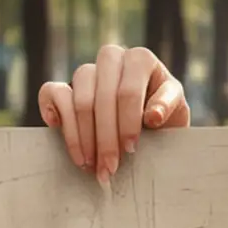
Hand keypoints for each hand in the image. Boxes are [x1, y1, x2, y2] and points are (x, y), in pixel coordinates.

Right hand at [38, 44, 189, 182]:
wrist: (150, 124)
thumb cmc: (165, 117)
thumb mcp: (176, 113)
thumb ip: (168, 110)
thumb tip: (152, 116)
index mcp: (141, 59)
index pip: (128, 92)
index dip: (127, 123)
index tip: (131, 150)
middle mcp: (112, 58)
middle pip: (101, 98)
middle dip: (105, 138)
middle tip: (109, 169)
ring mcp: (88, 70)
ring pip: (78, 98)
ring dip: (82, 137)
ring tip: (90, 165)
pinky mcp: (66, 83)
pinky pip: (51, 91)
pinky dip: (50, 110)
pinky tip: (57, 129)